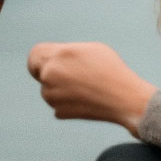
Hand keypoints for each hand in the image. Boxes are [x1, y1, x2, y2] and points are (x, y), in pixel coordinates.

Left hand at [27, 41, 156, 135]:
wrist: (125, 99)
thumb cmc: (111, 70)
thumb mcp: (90, 49)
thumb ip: (66, 52)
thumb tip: (54, 58)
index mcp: (58, 55)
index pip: (34, 55)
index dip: (39, 59)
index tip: (45, 63)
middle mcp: (50, 74)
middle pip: (39, 73)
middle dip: (51, 74)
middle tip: (71, 76)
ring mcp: (52, 95)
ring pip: (48, 90)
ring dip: (59, 89)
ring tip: (85, 87)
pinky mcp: (58, 112)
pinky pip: (57, 104)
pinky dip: (67, 103)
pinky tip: (86, 99)